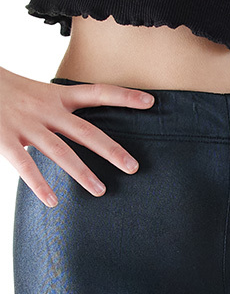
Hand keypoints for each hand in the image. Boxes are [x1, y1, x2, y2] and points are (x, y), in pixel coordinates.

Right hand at [0, 67, 149, 205]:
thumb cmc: (7, 91)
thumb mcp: (37, 93)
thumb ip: (58, 109)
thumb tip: (81, 126)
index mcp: (56, 96)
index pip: (98, 92)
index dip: (125, 96)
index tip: (151, 101)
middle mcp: (46, 110)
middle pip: (86, 131)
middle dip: (111, 149)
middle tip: (134, 167)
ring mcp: (26, 125)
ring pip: (60, 152)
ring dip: (82, 173)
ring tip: (101, 191)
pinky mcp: (4, 139)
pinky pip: (24, 166)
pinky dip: (39, 184)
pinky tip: (52, 202)